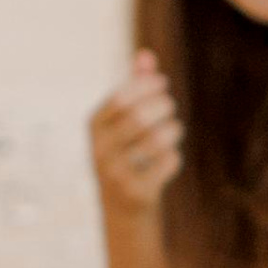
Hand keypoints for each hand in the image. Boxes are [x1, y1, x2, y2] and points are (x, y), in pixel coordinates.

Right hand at [89, 50, 183, 212]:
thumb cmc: (126, 155)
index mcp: (93, 126)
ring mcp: (116, 173)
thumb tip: (146, 55)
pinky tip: (169, 158)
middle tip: (170, 107)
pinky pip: (166, 163)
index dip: (145, 85)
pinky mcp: (136, 193)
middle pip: (139, 117)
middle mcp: (99, 149)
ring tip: (174, 129)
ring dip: (172, 130)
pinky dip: (173, 157)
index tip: (163, 83)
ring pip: (155, 140)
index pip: (120, 97)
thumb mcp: (124, 122)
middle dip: (162, 107)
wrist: (121, 212)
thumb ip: (135, 87)